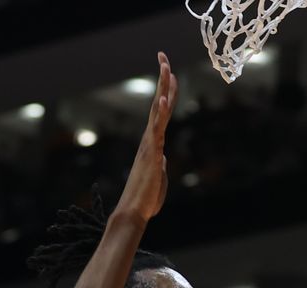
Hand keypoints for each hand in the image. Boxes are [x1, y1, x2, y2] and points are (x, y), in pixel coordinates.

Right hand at [116, 51, 177, 223]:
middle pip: (159, 104)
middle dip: (163, 80)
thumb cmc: (145, 199)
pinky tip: (162, 99)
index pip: (161, 112)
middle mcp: (150, 139)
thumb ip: (160, 164)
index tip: (171, 73)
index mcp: (153, 143)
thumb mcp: (158, 177)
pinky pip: (156, 130)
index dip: (166, 92)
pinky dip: (159, 114)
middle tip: (164, 56)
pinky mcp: (152, 154)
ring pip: (158, 112)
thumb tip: (163, 156)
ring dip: (162, 88)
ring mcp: (150, 145)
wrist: (135, 212)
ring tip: (166, 67)